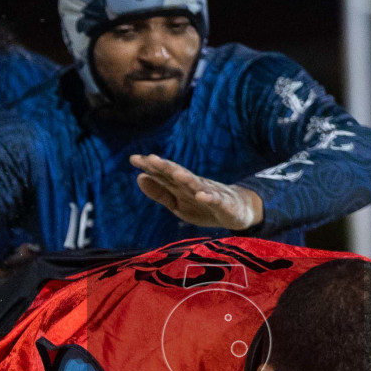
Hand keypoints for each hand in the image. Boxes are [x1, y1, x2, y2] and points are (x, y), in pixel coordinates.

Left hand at [131, 154, 263, 229]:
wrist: (237, 211)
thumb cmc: (203, 206)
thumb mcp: (178, 203)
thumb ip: (159, 192)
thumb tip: (139, 178)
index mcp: (181, 185)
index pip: (164, 173)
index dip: (150, 167)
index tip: (133, 159)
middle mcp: (194, 185)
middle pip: (178, 174)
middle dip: (166, 167)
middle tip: (151, 159)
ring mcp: (210, 193)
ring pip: (197, 185)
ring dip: (187, 178)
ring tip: (176, 173)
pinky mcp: (224, 204)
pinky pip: (216, 200)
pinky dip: (209, 197)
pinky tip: (201, 195)